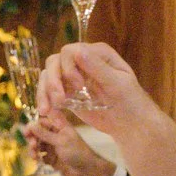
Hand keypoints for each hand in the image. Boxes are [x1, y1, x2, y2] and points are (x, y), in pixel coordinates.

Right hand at [23, 108, 113, 175]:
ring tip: (34, 156)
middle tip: (32, 145)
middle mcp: (55, 135)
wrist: (86, 171)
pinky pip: (40, 155)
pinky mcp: (51, 158)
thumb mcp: (61, 141)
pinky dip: (37, 157)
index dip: (34, 125)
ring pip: (37, 145)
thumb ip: (45, 134)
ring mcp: (52, 147)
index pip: (43, 121)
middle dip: (32, 139)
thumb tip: (30, 125)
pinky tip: (38, 160)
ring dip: (33, 149)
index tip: (27, 131)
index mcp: (59, 127)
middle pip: (37, 133)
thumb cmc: (77, 152)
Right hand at [38, 44, 156, 131]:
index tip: (79, 87)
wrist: (130, 124)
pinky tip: (54, 118)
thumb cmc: (131, 101)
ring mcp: (72, 77)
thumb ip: (97, 67)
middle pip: (54, 63)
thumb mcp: (117, 84)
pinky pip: (49, 94)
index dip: (68, 68)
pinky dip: (48, 105)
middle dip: (53, 82)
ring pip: (47, 77)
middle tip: (61, 101)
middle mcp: (81, 61)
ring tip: (47, 111)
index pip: (70, 51)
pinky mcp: (67, 93)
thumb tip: (77, 51)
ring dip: (44, 93)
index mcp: (96, 54)